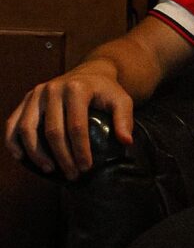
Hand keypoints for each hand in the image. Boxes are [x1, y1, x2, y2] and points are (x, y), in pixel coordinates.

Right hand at [4, 68, 133, 180]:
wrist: (90, 73)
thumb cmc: (106, 91)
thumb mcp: (122, 100)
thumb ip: (124, 119)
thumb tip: (126, 141)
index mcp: (77, 88)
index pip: (76, 125)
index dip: (80, 149)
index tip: (86, 167)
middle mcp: (53, 89)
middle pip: (52, 130)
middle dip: (62, 157)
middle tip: (73, 174)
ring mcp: (36, 93)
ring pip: (28, 128)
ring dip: (36, 153)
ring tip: (50, 170)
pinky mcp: (26, 99)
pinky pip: (13, 122)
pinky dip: (13, 141)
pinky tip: (21, 158)